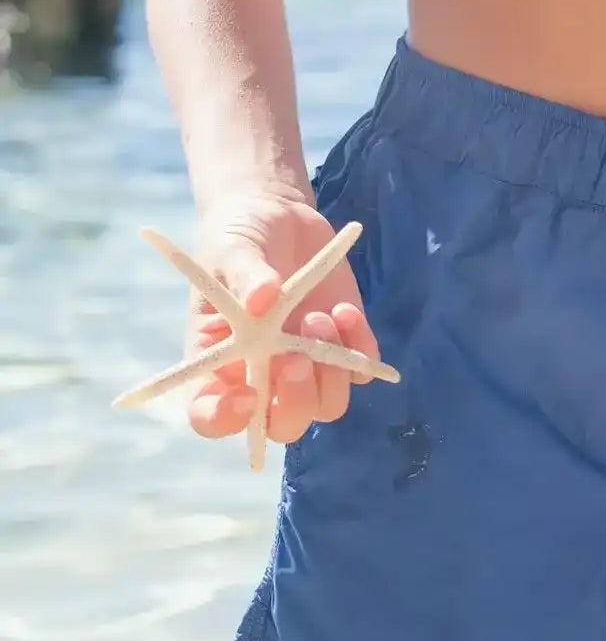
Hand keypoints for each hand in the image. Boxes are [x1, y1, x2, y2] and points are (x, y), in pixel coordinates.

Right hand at [184, 188, 381, 444]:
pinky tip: (345, 309)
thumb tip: (263, 298)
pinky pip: (360, 371)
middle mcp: (261, 375)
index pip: (211, 415)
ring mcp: (305, 366)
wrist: (278, 215)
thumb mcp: (231, 248)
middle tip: (298, 357)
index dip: (224, 420)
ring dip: (329, 370)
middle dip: (294, 403)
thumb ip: (244, 273)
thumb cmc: (239, 237)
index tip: (245, 397)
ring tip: (320, 314)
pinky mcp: (342, 349)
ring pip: (326, 406)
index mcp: (218, 362)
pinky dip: (359, 346)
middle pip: (281, 425)